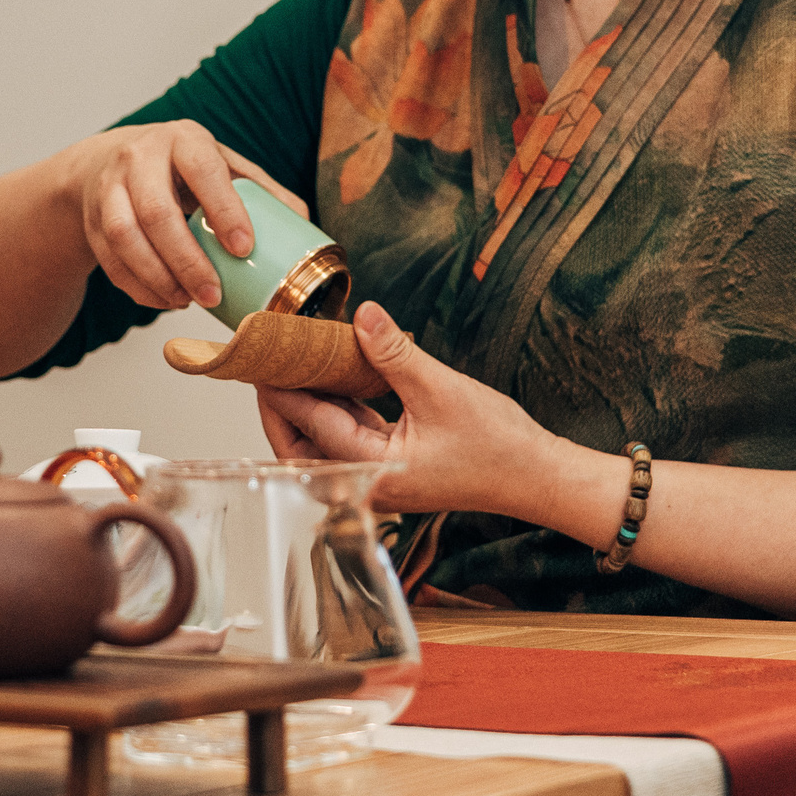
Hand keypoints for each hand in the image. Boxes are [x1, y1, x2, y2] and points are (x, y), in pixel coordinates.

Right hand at [69, 122, 305, 310]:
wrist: (108, 160)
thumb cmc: (179, 167)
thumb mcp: (219, 163)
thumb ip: (260, 189)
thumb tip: (304, 222)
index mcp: (183, 140)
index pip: (203, 170)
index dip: (224, 210)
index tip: (244, 248)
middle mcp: (139, 158)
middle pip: (157, 213)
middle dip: (187, 261)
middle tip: (213, 295)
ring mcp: (108, 187)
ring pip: (125, 238)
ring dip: (158, 278)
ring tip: (187, 301)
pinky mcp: (91, 219)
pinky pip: (110, 260)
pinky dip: (138, 287)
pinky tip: (164, 300)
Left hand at [256, 302, 576, 517]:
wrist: (537, 477)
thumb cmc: (498, 446)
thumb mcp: (440, 388)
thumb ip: (393, 353)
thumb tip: (361, 314)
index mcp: (372, 470)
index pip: (310, 426)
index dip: (280, 389)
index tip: (259, 358)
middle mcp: (367, 481)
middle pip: (302, 447)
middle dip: (281, 406)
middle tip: (268, 363)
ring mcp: (379, 476)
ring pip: (324, 442)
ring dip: (308, 405)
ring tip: (293, 363)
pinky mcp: (393, 466)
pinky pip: (351, 436)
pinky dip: (338, 408)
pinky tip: (333, 376)